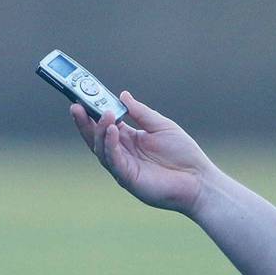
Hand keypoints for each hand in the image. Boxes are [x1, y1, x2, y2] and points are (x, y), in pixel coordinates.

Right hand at [71, 91, 215, 215]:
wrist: (199, 179)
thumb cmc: (183, 153)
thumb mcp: (161, 125)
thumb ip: (141, 112)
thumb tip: (122, 95)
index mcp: (129, 140)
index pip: (105, 125)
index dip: (93, 113)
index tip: (82, 97)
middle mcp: (123, 153)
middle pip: (97, 137)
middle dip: (85, 122)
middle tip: (76, 105)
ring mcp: (124, 167)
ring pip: (102, 149)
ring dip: (99, 131)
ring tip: (103, 115)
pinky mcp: (128, 179)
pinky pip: (114, 161)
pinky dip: (110, 145)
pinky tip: (112, 130)